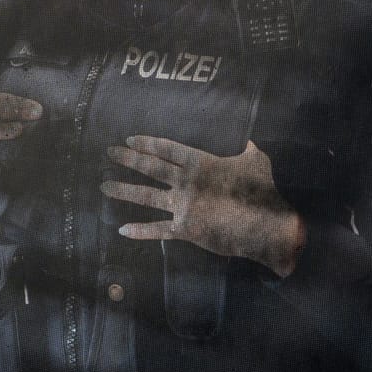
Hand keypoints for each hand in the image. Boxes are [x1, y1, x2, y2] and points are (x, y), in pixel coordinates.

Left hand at [102, 137, 306, 277]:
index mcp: (202, 163)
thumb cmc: (264, 192)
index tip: (130, 140)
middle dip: (128, 159)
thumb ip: (249, 152)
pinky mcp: (186, 229)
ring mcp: (184, 205)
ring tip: (104, 186)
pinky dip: (140, 230)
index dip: (147, 144)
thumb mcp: (257, 162)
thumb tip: (251, 143)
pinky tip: (123, 229)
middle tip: (109, 153)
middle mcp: (187, 182)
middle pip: (151, 167)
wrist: (267, 226)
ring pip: (147, 196)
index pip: (168, 149)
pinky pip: (159, 229)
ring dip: (124, 190)